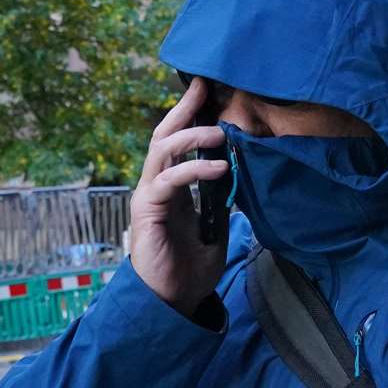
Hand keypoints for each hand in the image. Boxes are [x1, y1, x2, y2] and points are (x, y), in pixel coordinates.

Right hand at [129, 78, 230, 316]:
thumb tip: (239, 173)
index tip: (209, 91)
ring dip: (191, 136)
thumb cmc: (190, 268)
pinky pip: (168, 180)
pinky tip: (218, 168)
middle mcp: (156, 185)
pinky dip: (193, 170)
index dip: (190, 115)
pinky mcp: (147, 210)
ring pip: (162, 150)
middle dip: (184, 110)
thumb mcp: (216, 227)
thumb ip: (221, 200)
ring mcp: (149, 196)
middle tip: (204, 87)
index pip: (177, 141)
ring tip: (219, 132)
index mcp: (171, 187)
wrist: (173, 301)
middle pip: (164, 135)